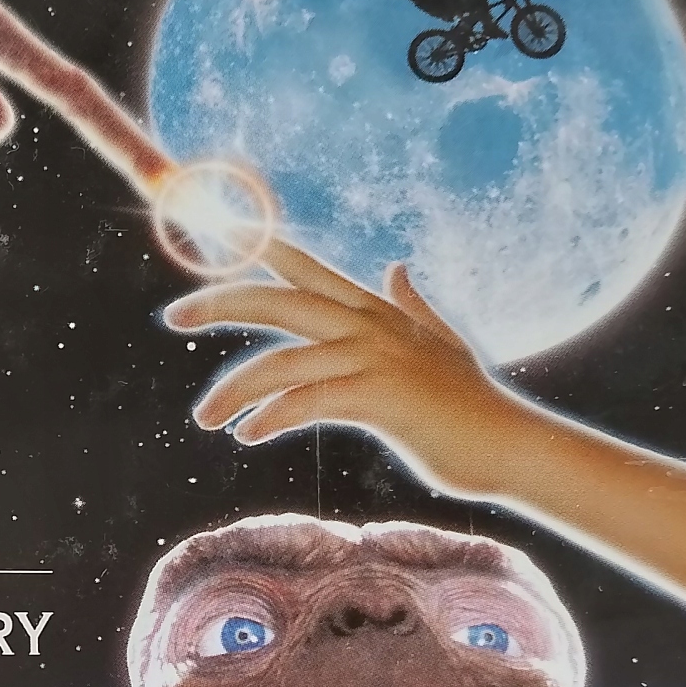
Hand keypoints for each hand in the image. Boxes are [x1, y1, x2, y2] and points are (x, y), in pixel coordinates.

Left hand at [165, 247, 529, 499]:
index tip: (215, 240)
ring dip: (234, 391)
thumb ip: (412, 306)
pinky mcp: (380, 399)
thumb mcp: (440, 343)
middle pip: (280, 300)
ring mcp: (376, 359)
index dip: (259, 251)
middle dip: (222, 302)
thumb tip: (398, 268)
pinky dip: (271, 416)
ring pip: (281, 363)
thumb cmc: (468, 405)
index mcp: (375, 312)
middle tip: (175, 315)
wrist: (510, 446)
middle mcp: (371, 326)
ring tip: (206, 420)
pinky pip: (307, 401)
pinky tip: (248, 434)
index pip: (306, 269)